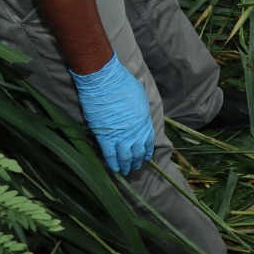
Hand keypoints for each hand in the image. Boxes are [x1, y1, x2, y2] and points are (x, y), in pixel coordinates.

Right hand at [69, 53, 155, 174]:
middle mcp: (135, 131)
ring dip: (126, 165)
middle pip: (138, 151)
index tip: (146, 157)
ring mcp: (120, 135)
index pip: (149, 141)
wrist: (105, 82)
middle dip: (137, 161)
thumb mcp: (140, 94)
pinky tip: (114, 169)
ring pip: (125, 156)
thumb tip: (141, 106)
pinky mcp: (104, 136)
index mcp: (144, 120)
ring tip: (125, 171)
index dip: (147, 151)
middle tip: (135, 167)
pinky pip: (110, 155)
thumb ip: (142, 107)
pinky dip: (112, 163)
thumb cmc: (123, 84)